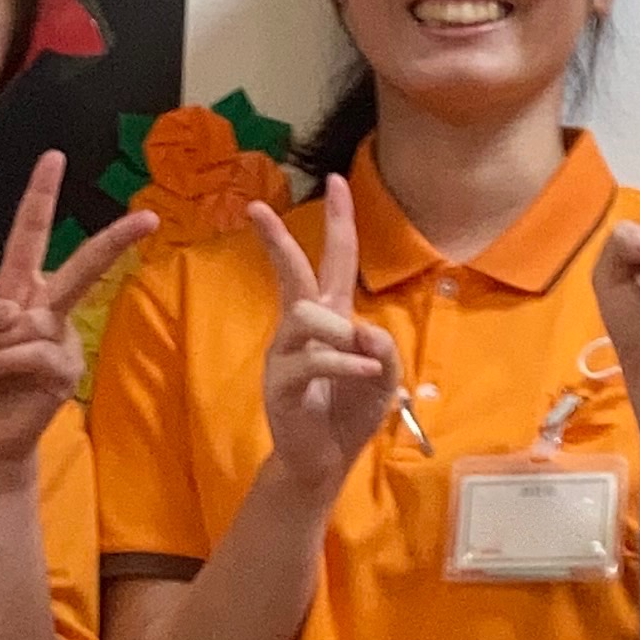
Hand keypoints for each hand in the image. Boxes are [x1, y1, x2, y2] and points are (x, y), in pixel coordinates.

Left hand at [0, 153, 155, 475]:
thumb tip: (18, 312)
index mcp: (20, 289)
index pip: (30, 235)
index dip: (40, 196)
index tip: (54, 157)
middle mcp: (47, 308)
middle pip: (81, 266)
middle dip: (115, 241)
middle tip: (148, 219)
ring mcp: (61, 339)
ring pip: (31, 319)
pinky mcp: (66, 370)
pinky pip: (32, 349)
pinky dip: (1, 360)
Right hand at [250, 175, 403, 500]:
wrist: (324, 459)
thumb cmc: (350, 411)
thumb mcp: (384, 377)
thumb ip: (383, 348)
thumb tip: (364, 328)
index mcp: (331, 317)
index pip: (334, 259)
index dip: (338, 221)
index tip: (336, 179)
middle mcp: (303, 327)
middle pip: (292, 273)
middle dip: (277, 240)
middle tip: (254, 208)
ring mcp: (286, 353)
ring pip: (306, 316)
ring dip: (339, 332)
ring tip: (363, 360)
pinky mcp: (280, 383)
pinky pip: (312, 359)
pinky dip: (342, 362)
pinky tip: (363, 371)